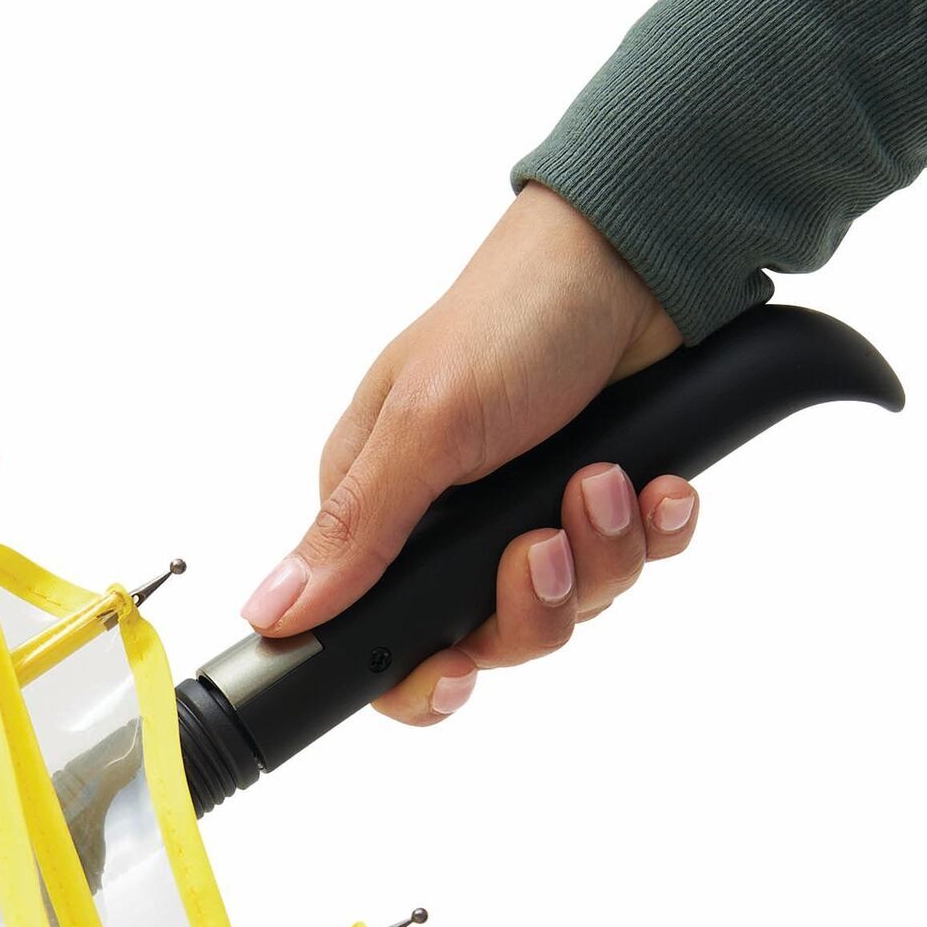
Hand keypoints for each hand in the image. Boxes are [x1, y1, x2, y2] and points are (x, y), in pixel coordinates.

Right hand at [241, 183, 691, 723]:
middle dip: (533, 603)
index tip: (457, 671)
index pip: (378, 633)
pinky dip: (653, 529)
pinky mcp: (605, 500)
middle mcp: (450, 523)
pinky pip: (637, 562)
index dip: (418, 674)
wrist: (638, 253)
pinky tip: (655, 481)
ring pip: (570, 605)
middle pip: (489, 638)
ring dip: (601, 551)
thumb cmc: (514, 314)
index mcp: (381, 507)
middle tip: (544, 544)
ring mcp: (531, 513)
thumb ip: (357, 532)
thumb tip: (270, 612)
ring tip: (605, 479)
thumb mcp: (425, 426)